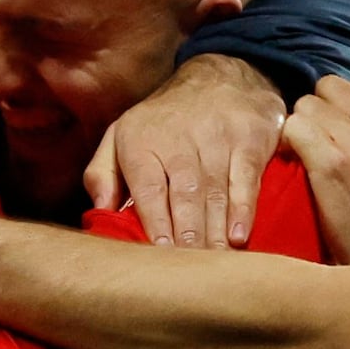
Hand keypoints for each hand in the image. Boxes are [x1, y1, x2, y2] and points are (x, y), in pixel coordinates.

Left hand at [85, 55, 287, 247]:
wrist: (220, 77)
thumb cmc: (163, 122)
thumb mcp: (121, 135)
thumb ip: (103, 174)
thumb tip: (100, 211)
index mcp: (142, 142)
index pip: (149, 188)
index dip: (155, 222)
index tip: (160, 253)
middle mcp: (180, 139)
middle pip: (184, 195)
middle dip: (187, 235)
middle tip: (188, 270)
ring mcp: (218, 139)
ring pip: (215, 193)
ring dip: (214, 233)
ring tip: (213, 265)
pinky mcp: (249, 141)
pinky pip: (246, 180)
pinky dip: (243, 211)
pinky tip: (238, 238)